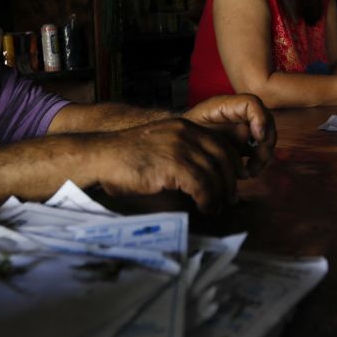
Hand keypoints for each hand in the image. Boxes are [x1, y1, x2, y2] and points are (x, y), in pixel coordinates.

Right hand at [95, 118, 240, 213]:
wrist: (101, 157)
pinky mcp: (173, 165)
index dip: (232, 165)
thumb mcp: (161, 146)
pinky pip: (202, 186)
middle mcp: (186, 133)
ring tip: (214, 209)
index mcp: (185, 127)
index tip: (235, 181)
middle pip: (223, 159)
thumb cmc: (127, 158)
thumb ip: (183, 154)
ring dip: (219, 196)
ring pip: (214, 174)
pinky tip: (204, 208)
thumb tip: (204, 177)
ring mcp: (180, 148)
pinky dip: (207, 200)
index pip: (221, 144)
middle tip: (229, 200)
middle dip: (229, 182)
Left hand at [183, 94, 274, 176]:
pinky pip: (258, 150)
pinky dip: (258, 162)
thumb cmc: (179, 135)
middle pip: (265, 121)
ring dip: (263, 155)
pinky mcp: (243, 143)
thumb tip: (246, 133)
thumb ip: (217, 130)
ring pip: (265, 137)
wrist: (175, 145)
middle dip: (265, 142)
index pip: (251, 104)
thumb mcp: (193, 131)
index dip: (260, 118)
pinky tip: (247, 172)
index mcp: (224, 106)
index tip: (258, 137)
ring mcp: (242, 128)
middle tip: (257, 161)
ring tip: (251, 171)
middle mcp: (237, 114)